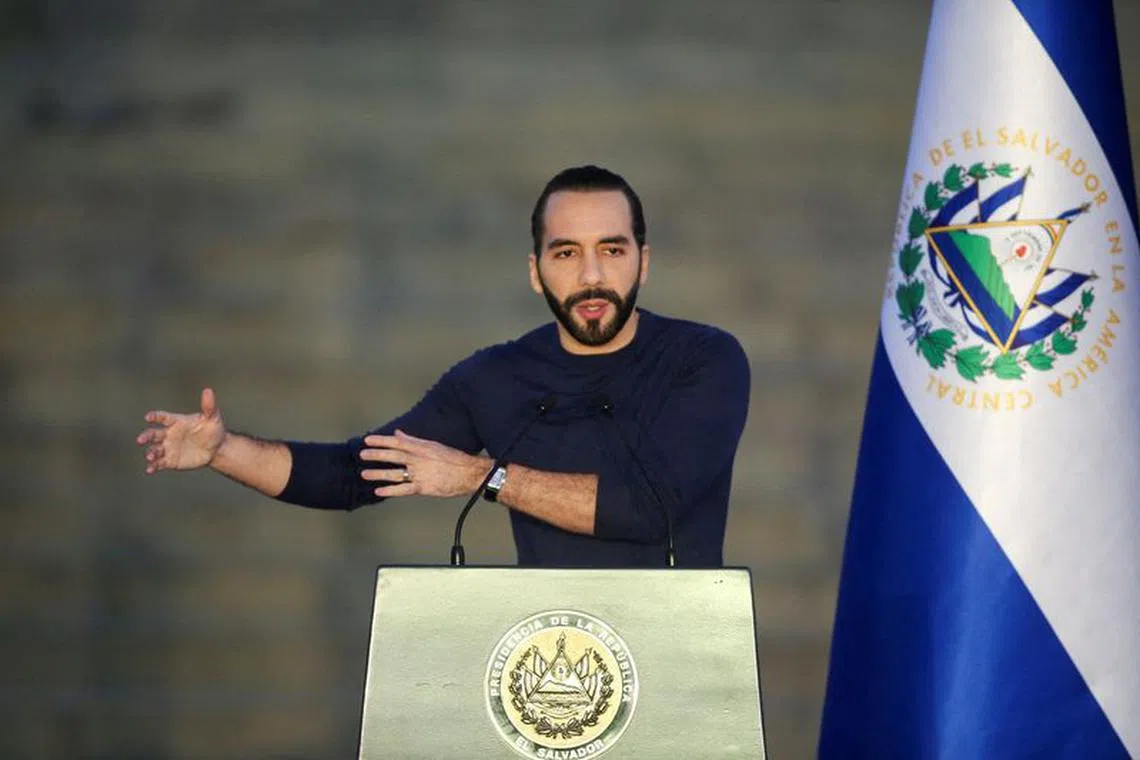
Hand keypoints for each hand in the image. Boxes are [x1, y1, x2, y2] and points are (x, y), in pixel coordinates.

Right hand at [137, 388, 227, 473]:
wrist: (216, 449)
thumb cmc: (213, 430)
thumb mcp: (213, 418)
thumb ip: (208, 406)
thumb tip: (208, 390)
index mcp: (176, 422)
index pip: (162, 417)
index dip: (155, 417)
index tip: (148, 417)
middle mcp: (168, 434)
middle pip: (153, 434)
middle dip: (146, 437)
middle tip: (140, 440)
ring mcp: (168, 448)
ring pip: (154, 449)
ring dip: (150, 453)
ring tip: (150, 457)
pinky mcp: (170, 460)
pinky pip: (159, 463)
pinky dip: (153, 466)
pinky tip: (150, 469)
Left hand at [360, 429, 490, 497]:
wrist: (470, 473)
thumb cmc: (453, 458)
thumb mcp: (433, 445)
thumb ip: (413, 440)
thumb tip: (398, 434)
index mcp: (421, 448)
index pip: (397, 442)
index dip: (381, 441)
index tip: (368, 440)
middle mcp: (419, 460)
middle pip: (393, 456)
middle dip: (376, 455)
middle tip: (362, 455)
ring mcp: (420, 474)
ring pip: (395, 473)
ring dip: (378, 473)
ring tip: (365, 474)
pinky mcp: (423, 488)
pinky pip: (403, 489)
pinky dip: (390, 490)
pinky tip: (379, 491)